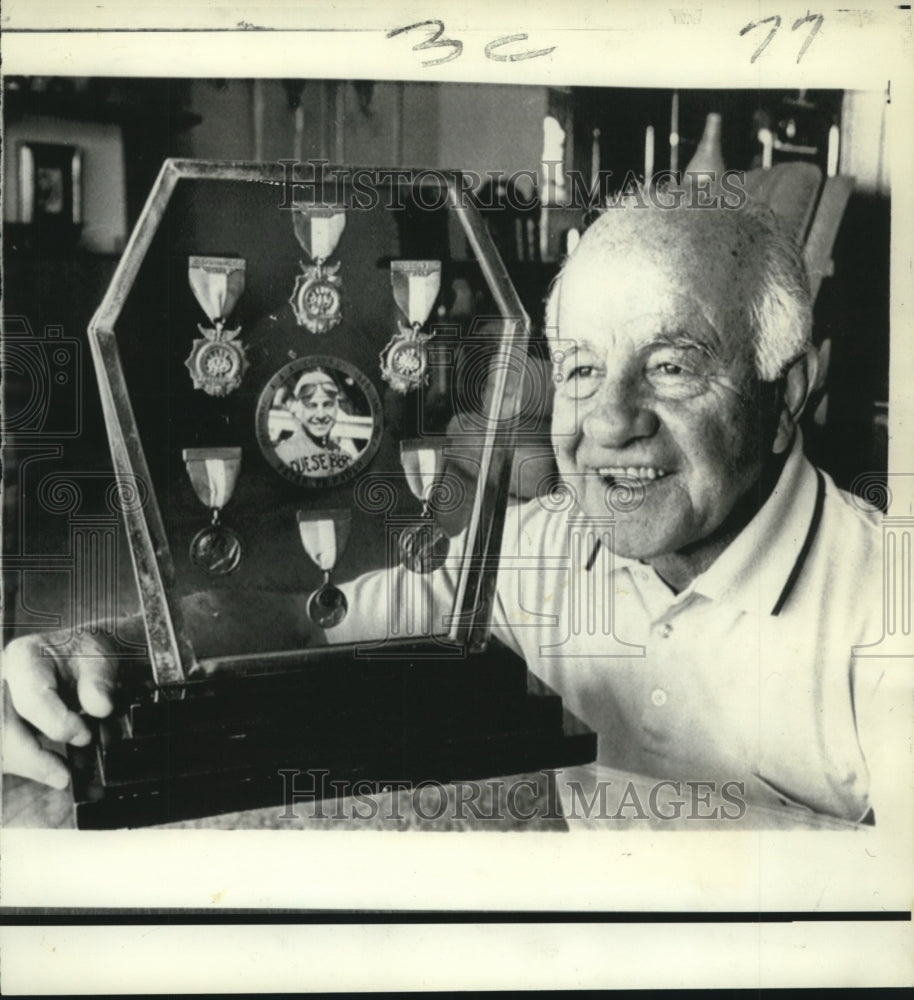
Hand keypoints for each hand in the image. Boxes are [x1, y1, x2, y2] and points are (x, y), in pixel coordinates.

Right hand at [2, 631, 122, 788]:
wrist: (81, 655)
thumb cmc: (87, 655)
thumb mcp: (101, 656)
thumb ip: (100, 680)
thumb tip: (99, 707)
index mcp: (23, 658)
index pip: (31, 700)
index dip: (58, 724)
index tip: (85, 736)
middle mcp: (1, 679)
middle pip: (2, 728)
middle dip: (30, 758)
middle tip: (64, 775)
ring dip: (25, 764)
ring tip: (60, 775)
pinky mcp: (2, 722)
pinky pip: (4, 752)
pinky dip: (24, 763)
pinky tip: (48, 770)